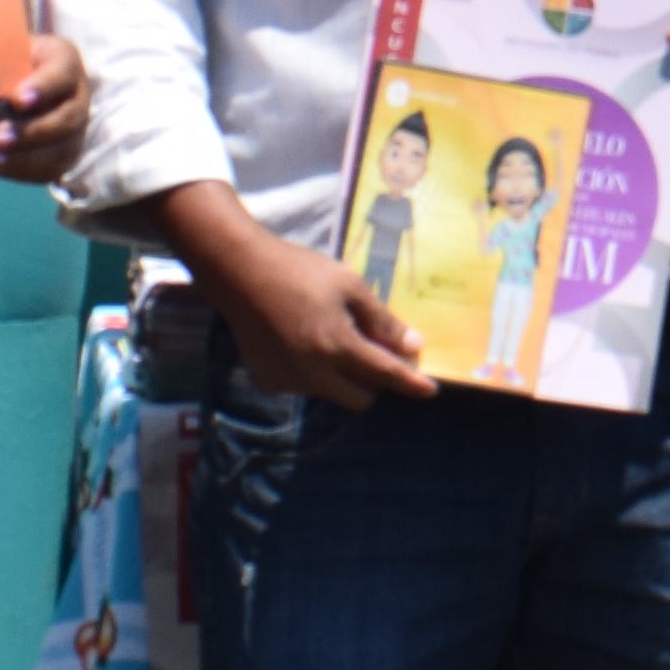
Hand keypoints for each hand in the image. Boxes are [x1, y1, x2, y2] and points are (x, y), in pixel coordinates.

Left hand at [0, 35, 94, 187]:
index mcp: (62, 59)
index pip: (62, 73)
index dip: (43, 88)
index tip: (16, 100)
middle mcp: (76, 94)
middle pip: (68, 118)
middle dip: (31, 131)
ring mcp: (74, 128)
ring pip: (62, 149)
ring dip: (25, 158)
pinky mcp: (62, 154)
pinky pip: (50, 170)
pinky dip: (21, 170)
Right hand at [198, 209, 433, 412]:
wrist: (240, 272)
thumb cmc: (301, 271)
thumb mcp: (349, 286)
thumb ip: (382, 321)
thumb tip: (414, 346)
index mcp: (336, 346)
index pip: (385, 375)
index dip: (410, 384)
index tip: (430, 390)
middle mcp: (312, 373)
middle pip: (359, 398)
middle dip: (374, 382)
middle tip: (375, 353)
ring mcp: (287, 381)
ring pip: (330, 392)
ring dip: (341, 375)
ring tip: (329, 335)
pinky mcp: (267, 381)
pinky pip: (303, 386)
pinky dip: (312, 372)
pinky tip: (300, 341)